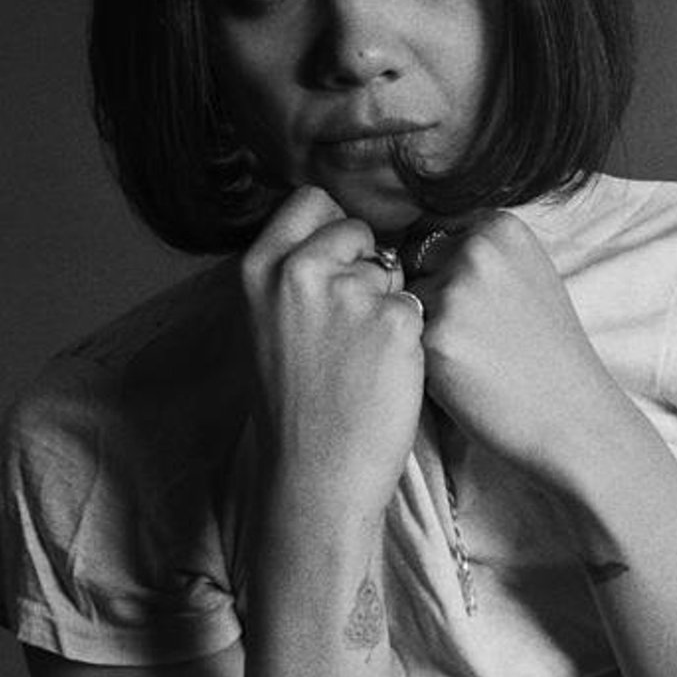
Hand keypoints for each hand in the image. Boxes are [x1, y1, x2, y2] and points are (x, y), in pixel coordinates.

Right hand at [240, 187, 425, 528]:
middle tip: (351, 324)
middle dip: (366, 264)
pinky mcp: (396, 321)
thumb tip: (339, 229)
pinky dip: (411, 336)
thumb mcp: (268, 324)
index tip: (338, 262)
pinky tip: (386, 372)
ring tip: (363, 357)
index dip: (333, 229)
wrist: (315, 474)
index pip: (311, 201)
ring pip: (391, 270)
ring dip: (390, 303)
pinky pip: (417, 305)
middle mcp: (299, 270)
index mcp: (260, 268)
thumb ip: (295, 273)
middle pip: (356, 228)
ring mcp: (349, 293)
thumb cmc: (296, 405)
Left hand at [408, 211, 633, 487]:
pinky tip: (463, 375)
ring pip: (406, 302)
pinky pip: (405, 339)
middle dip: (429, 294)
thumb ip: (480, 251)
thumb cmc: (547, 351)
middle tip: (475, 333)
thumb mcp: (527, 273)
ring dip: (424, 328)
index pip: (432, 232)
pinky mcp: (436, 336)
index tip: (475, 303)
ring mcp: (456, 291)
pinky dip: (424, 359)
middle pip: (414, 263)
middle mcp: (477, 248)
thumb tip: (414, 243)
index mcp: (500, 227)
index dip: (443, 271)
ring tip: (472, 356)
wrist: (572, 415)